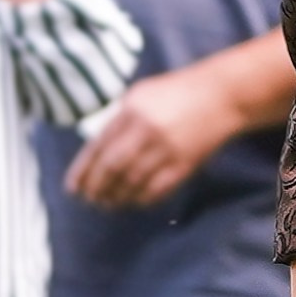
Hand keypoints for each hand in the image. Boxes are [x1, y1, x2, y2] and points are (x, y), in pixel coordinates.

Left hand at [64, 70, 233, 209]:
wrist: (222, 95)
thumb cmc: (178, 92)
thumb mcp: (142, 94)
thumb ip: (119, 118)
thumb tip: (97, 149)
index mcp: (131, 110)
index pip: (98, 146)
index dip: (82, 171)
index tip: (72, 188)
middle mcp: (146, 130)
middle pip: (112, 168)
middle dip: (96, 188)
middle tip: (89, 200)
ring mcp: (167, 149)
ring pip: (132, 182)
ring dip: (116, 198)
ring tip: (107, 204)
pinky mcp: (185, 164)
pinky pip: (157, 189)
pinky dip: (141, 200)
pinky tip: (133, 202)